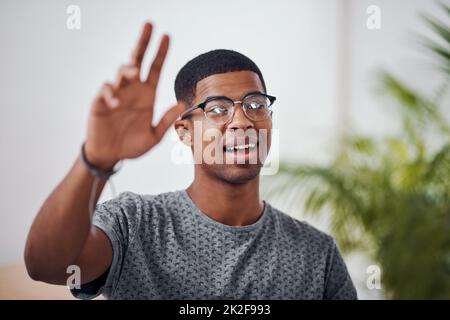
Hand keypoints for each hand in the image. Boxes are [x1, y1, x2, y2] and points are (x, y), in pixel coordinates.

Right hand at [85, 22, 184, 169]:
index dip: (161, 53)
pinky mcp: (100, 103)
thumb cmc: (132, 145)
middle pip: (138, 60)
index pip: (155, 68)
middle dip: (143, 42)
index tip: (167, 36)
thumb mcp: (153, 136)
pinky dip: (110, 93)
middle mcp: (132, 90)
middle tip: (149, 24)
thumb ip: (166, 121)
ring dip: (128, 70)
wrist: (111, 156)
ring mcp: (116, 94)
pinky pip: (105, 91)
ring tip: (135, 73)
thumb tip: (182, 103)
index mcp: (147, 95)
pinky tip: (116, 104)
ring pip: (121, 72)